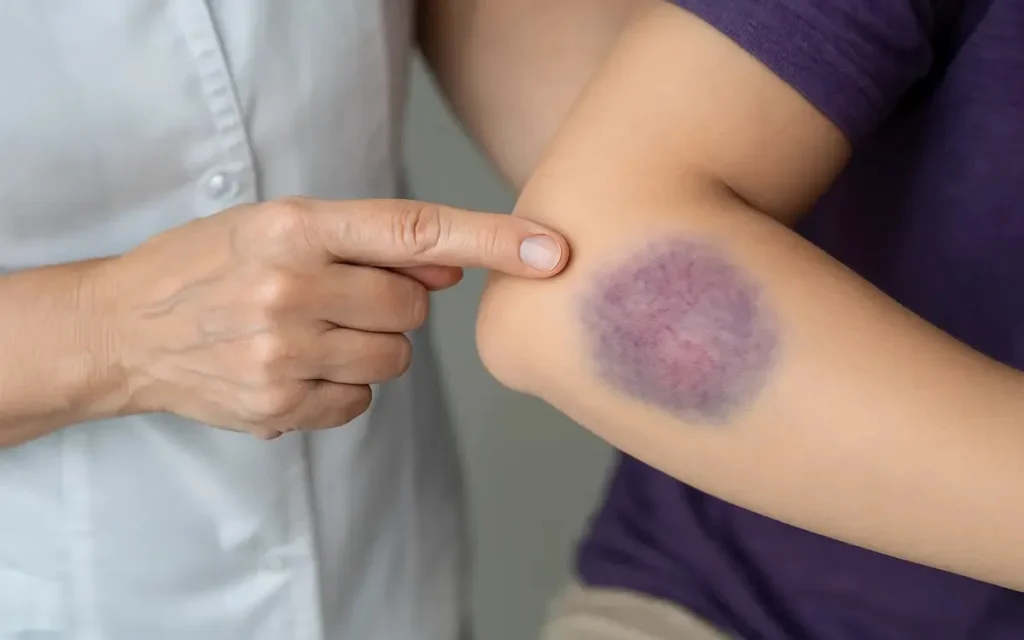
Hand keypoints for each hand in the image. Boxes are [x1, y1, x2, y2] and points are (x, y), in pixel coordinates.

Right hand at [95, 197, 566, 438]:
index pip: (414, 230)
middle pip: (411, 307)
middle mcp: (289, 287)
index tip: (552, 251)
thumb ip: (367, 244)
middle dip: (390, 304)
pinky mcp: (276, 406)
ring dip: (370, 346)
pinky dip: (342, 388)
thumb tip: (451, 268)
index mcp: (294, 226)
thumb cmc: (209, 264)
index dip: (492, 240)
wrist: (123, 327)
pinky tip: (294, 367)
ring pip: (392, 358)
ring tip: (309, 332)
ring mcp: (281, 352)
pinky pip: (360, 402)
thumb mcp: (279, 226)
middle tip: (334, 297)